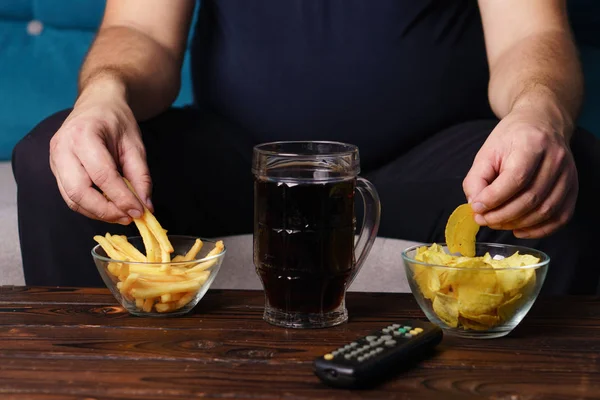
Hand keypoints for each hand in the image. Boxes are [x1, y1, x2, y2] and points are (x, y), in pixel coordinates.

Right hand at [49, 79, 152, 223]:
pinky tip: (110, 208)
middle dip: (106, 211)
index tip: (140, 212)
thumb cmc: (117, 120)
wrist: (97, 103)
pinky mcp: (56, 169)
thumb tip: (146, 206)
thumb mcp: (135, 145)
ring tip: (122, 215)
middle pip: (79, 192)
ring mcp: (54, 159)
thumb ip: (141, 176)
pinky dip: (91, 207)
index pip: (102, 175)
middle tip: (129, 217)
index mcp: (83, 135)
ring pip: (72, 199)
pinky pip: (71, 196)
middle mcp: (62, 147)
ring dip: (98, 213)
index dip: (122, 198)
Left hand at [462, 108, 577, 238]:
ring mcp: (568, 175)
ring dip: (517, 223)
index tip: (476, 207)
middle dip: (502, 215)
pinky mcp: (573, 188)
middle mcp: (555, 159)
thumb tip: (476, 206)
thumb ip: (476, 179)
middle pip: (530, 198)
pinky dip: (539, 230)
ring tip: (496, 223)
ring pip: (545, 211)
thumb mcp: (486, 152)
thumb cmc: (511, 139)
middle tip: (483, 219)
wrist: (541, 124)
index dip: (494, 198)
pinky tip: (519, 230)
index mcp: (532, 144)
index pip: (515, 179)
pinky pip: (561, 217)